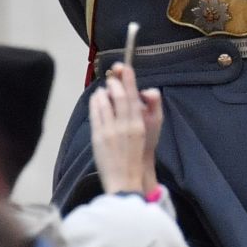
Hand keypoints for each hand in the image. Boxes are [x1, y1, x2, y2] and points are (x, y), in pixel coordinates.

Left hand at [88, 62, 162, 196]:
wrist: (126, 179)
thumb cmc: (140, 153)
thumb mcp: (152, 130)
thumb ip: (150, 107)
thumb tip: (146, 91)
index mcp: (138, 123)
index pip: (132, 95)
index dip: (127, 79)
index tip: (124, 67)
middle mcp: (124, 125)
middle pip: (116, 95)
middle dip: (113, 82)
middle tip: (112, 76)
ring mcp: (109, 131)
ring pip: (103, 102)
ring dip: (102, 91)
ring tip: (103, 89)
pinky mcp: (98, 136)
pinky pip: (95, 113)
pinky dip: (95, 102)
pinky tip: (96, 99)